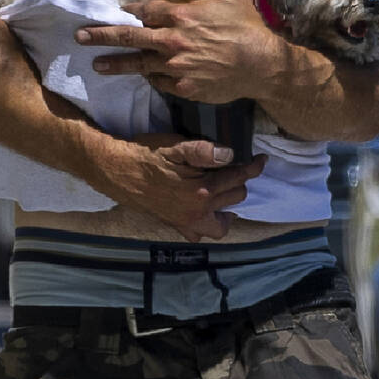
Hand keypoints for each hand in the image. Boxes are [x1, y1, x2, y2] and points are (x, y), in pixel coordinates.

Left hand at [78, 0, 286, 103]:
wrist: (261, 66)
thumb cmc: (247, 27)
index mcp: (180, 16)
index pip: (145, 10)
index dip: (130, 9)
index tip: (119, 9)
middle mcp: (171, 41)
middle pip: (129, 36)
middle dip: (102, 35)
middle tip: (80, 36)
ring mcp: (174, 67)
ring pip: (138, 64)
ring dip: (115, 63)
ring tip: (97, 65)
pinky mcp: (182, 87)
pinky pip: (158, 82)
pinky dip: (149, 77)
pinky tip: (141, 76)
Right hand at [111, 133, 267, 240]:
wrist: (117, 171)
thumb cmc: (146, 155)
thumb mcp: (175, 145)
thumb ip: (204, 151)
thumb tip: (230, 154)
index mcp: (201, 191)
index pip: (238, 177)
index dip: (253, 167)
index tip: (262, 160)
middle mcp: (198, 213)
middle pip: (235, 197)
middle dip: (239, 181)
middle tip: (235, 167)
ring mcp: (187, 222)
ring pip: (222, 222)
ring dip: (229, 205)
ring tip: (227, 191)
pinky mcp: (175, 226)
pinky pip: (201, 233)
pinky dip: (210, 224)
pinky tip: (209, 211)